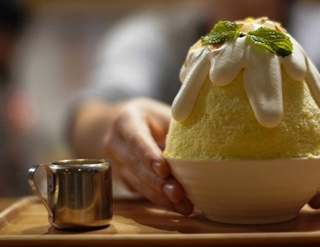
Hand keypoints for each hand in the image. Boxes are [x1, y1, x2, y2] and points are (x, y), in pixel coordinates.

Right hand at [101, 98, 193, 214]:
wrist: (123, 123)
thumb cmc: (152, 116)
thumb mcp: (162, 113)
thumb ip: (177, 126)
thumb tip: (204, 142)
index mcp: (126, 120)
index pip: (136, 139)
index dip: (149, 155)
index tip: (164, 170)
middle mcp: (116, 142)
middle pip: (136, 165)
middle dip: (158, 182)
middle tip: (178, 194)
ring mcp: (117, 162)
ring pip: (138, 182)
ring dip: (161, 197)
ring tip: (183, 206)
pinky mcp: (124, 178)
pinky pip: (142, 191)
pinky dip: (160, 199)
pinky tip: (177, 206)